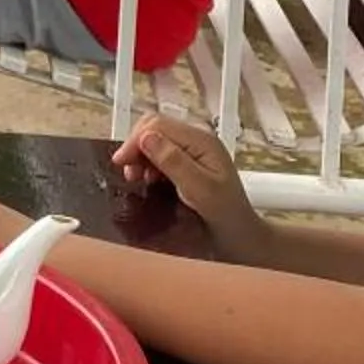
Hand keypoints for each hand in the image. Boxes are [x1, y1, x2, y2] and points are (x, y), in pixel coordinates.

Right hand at [113, 115, 270, 263]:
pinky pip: (160, 153)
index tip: (121, 163)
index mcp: (203, 141)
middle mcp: (198, 140)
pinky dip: (148, 163)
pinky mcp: (189, 163)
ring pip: (155, 139)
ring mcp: (194, 151)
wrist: (242, 238)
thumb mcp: (200, 190)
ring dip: (140, 155)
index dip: (135, 141)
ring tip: (136, 177)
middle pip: (155, 128)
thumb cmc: (226, 217)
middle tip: (127, 172)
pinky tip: (148, 180)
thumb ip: (174, 162)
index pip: (158, 125)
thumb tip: (146, 138)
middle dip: (136, 146)